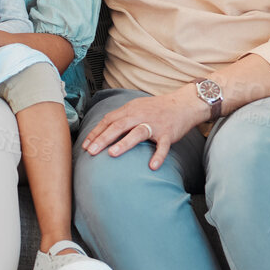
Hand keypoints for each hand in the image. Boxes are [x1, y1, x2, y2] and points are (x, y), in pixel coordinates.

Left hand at [79, 87, 206, 168]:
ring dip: (124, 143)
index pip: (109, 120)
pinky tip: (152, 166)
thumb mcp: (136, 107)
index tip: (85, 146)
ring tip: (112, 154)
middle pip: (118, 126)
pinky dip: (158, 155)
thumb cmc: (157, 108)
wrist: (184, 103)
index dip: (96, 133)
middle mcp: (140, 115)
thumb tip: (102, 130)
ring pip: (138, 133)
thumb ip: (121, 117)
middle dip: (103, 139)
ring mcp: (155, 124)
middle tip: (91, 151)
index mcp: (130, 109)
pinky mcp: (169, 133)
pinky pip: (163, 146)